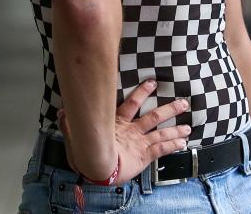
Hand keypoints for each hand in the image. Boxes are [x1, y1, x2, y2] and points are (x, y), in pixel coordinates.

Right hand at [57, 79, 191, 182]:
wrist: (98, 169)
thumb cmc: (87, 154)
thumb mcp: (77, 136)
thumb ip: (70, 123)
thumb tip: (61, 111)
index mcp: (117, 124)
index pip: (130, 104)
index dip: (142, 92)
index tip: (152, 82)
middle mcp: (132, 131)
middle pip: (153, 116)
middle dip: (169, 108)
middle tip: (183, 102)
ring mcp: (139, 143)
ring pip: (161, 132)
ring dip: (175, 126)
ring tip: (189, 124)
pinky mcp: (144, 156)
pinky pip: (161, 149)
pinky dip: (173, 144)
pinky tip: (183, 142)